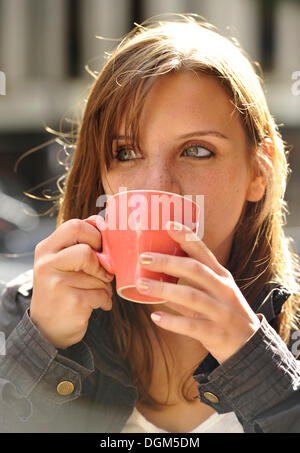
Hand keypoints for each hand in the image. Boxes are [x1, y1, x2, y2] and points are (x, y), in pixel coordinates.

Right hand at [30, 217, 113, 348]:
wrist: (47, 328)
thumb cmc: (63, 288)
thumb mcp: (61, 262)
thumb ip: (78, 244)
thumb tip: (105, 224)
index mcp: (46, 248)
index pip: (75, 226)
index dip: (95, 234)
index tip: (101, 247)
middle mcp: (47, 264)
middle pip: (86, 251)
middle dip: (101, 262)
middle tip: (103, 271)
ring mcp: (57, 283)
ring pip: (99, 275)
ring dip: (105, 285)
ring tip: (96, 292)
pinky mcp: (71, 302)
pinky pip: (102, 294)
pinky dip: (105, 300)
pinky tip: (97, 304)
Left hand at [136, 221, 259, 363]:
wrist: (252, 349)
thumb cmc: (228, 316)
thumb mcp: (215, 296)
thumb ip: (190, 287)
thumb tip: (159, 281)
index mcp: (222, 277)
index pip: (204, 252)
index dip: (186, 237)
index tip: (167, 225)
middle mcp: (224, 291)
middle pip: (195, 270)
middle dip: (168, 262)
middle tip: (143, 258)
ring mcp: (222, 312)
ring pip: (191, 296)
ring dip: (164, 290)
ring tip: (141, 286)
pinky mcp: (217, 333)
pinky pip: (192, 326)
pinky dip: (172, 321)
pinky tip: (156, 317)